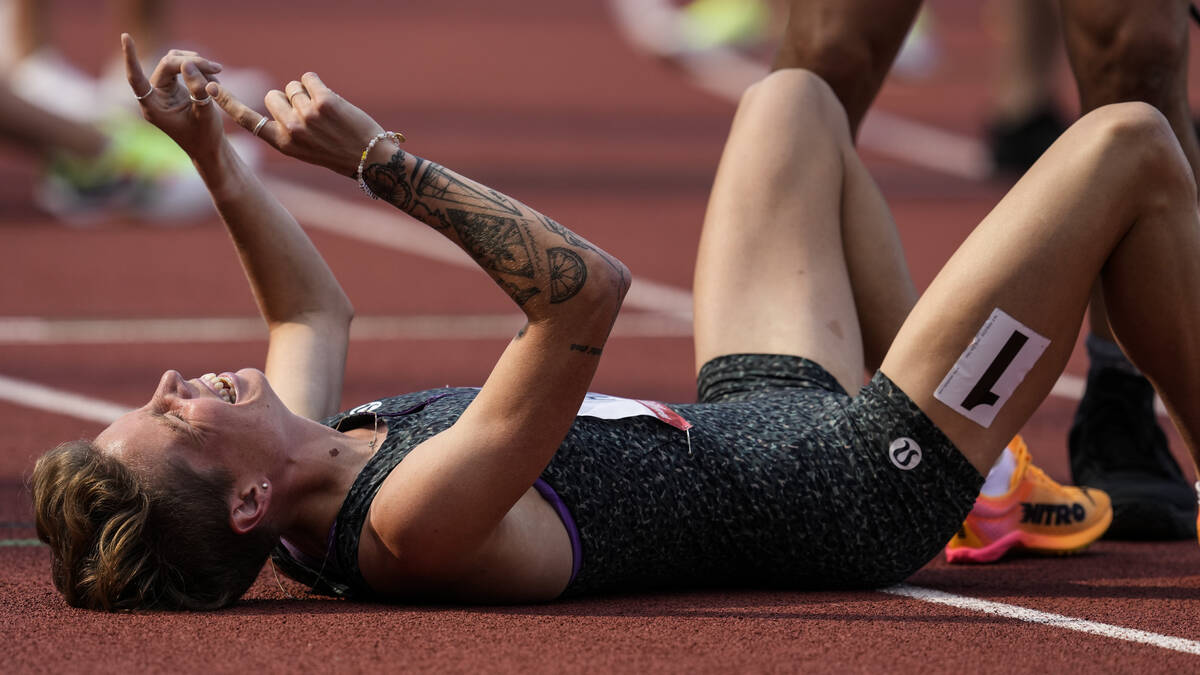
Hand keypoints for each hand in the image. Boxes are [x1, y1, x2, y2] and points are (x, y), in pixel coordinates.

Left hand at [122, 34, 224, 158]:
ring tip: (217, 72)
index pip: (136, 79)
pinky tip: (212, 75)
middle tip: (216, 69)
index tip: (126, 37)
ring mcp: (163, 90)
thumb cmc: (205, 136)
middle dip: (191, 63)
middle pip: (166, 66)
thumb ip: (197, 90)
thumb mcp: (204, 114)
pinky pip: (181, 66)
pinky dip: (197, 67)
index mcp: (154, 107)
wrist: (209, 147)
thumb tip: (188, 63)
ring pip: (173, 62)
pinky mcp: (172, 86)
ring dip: (196, 63)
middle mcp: (155, 96)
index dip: (131, 58)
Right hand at [207, 72, 384, 177]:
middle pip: (273, 96)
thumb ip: (289, 129)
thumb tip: (278, 102)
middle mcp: (291, 130)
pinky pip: (308, 78)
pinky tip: (331, 101)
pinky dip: (318, 84)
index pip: (248, 120)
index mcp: (282, 144)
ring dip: (308, 93)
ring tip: (326, 114)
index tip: (209, 87)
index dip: (227, 103)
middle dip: (288, 99)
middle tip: (311, 116)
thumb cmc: (339, 153)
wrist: (371, 159)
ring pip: (293, 86)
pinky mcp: (324, 102)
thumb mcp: (306, 150)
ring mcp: (306, 115)